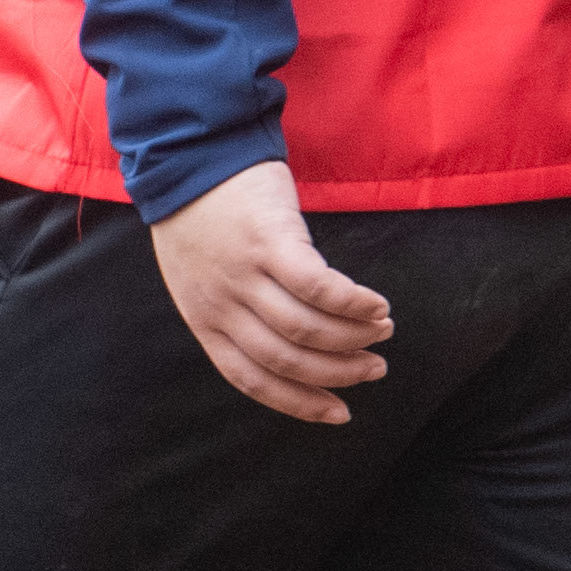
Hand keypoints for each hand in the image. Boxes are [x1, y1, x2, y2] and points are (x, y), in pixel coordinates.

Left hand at [145, 162, 390, 425]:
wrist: (189, 158)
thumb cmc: (202, 219)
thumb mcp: (200, 278)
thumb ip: (234, 312)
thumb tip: (291, 348)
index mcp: (203, 319)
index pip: (251, 379)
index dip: (299, 403)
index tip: (339, 413)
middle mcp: (220, 304)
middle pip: (286, 359)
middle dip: (338, 374)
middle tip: (374, 368)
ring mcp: (243, 273)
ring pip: (305, 329)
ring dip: (353, 338)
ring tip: (381, 332)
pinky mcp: (269, 241)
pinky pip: (318, 287)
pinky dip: (352, 303)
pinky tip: (377, 306)